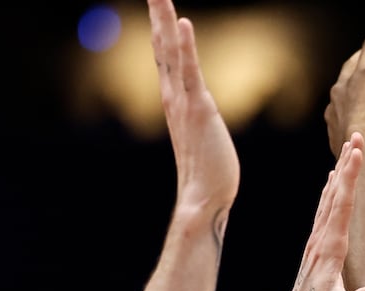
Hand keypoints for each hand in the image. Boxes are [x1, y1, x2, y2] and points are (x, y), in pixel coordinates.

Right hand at [149, 0, 238, 215]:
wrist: (204, 197)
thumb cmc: (207, 170)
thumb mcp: (201, 133)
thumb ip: (197, 116)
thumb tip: (200, 110)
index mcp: (173, 99)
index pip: (164, 55)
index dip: (160, 26)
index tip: (157, 2)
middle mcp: (173, 96)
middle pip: (161, 45)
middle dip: (156, 13)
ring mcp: (183, 101)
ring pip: (171, 52)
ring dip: (165, 19)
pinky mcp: (198, 109)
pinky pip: (190, 72)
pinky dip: (186, 46)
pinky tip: (182, 23)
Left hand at [279, 135, 364, 290]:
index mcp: (330, 250)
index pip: (342, 205)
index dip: (351, 177)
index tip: (358, 151)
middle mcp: (320, 241)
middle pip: (334, 195)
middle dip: (346, 166)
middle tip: (357, 137)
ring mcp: (315, 245)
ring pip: (328, 201)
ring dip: (338, 176)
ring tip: (347, 152)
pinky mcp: (314, 251)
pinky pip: (324, 213)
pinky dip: (330, 193)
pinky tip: (332, 185)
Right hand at [325, 14, 364, 156]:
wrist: (361, 150)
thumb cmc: (359, 161)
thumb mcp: (353, 156)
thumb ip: (360, 152)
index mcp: (336, 107)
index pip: (345, 85)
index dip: (353, 77)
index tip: (362, 74)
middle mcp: (342, 87)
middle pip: (354, 60)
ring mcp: (357, 77)